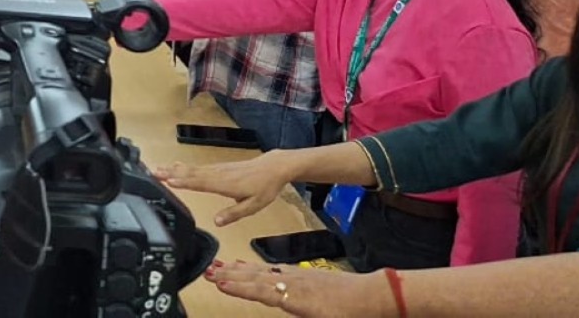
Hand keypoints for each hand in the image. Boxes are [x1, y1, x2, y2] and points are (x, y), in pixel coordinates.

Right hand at [153, 152, 293, 226]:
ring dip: (174, 169)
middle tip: (153, 173)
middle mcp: (218, 174)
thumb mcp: (254, 205)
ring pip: (192, 169)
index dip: (184, 182)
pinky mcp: (218, 167)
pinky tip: (177, 166)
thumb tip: (216, 222)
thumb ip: (234, 213)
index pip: (200, 183)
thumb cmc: (265, 187)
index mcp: (225, 184)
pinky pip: (197, 167)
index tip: (168, 181)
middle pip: (191, 174)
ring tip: (158, 169)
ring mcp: (217, 169)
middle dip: (171, 173)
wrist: (273, 167)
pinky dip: (184, 166)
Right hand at [205, 261, 395, 316]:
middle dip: (231, 276)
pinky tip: (245, 266)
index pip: (264, 292)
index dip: (240, 288)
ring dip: (238, 270)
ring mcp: (296, 277)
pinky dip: (255, 268)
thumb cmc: (350, 315)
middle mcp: (294, 284)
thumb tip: (279, 301)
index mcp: (299, 299)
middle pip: (257, 278)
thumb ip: (302, 317)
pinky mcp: (300, 275)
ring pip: (262, 272)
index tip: (219, 283)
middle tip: (207, 272)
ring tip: (217, 267)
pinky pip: (272, 270)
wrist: (371, 296)